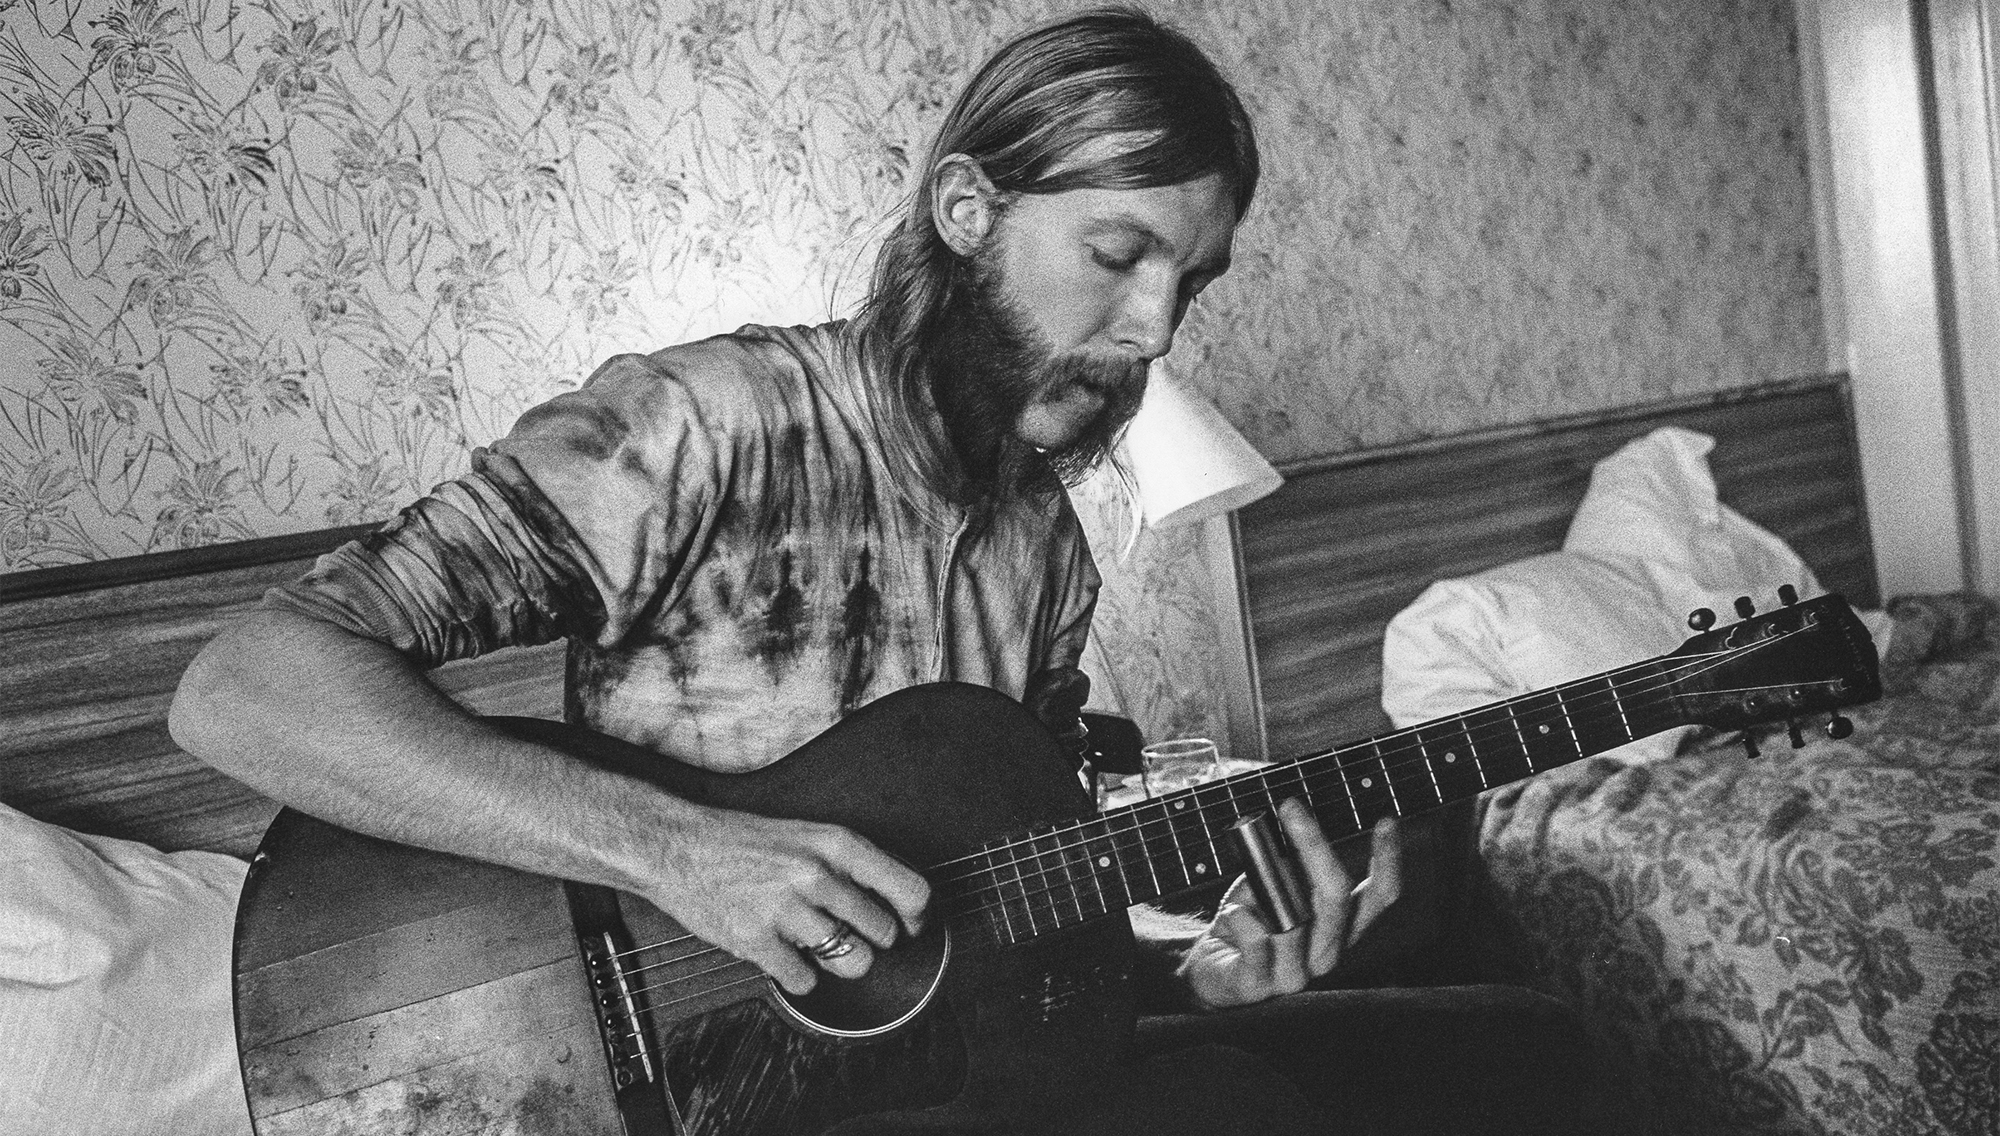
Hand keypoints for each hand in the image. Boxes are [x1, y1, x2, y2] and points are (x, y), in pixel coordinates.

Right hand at [645, 807, 929, 995]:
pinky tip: (782, 953)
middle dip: (869, 939)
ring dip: (840, 962)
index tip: (908, 925)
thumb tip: (901, 900)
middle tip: (845, 931)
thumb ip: (853, 862)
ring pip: (853, 962)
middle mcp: (817, 874)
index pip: (911, 890)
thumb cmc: (744, 840)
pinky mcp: (757, 941)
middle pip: (883, 934)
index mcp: (837, 844)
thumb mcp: (808, 833)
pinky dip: (797, 976)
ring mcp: (787, 909)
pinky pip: (805, 981)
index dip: (916, 916)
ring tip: (816, 945)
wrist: (676, 845)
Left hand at [1176, 802, 1403, 1009]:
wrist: (1208, 966)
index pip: (1379, 897)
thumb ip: (1289, 867)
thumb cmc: (1247, 921)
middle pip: (1336, 897)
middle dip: (1313, 846)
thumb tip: (1292, 830)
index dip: (1388, 861)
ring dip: (1266, 889)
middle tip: (1291, 808)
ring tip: (1245, 880)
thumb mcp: (1272, 887)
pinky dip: (1242, 919)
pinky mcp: (1258, 985)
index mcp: (1340, 928)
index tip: (1386, 821)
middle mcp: (1327, 953)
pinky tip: (1232, 912)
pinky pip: (1257, 944)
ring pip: (1296, 924)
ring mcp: (1295, 974)